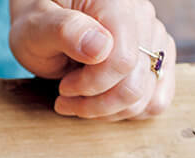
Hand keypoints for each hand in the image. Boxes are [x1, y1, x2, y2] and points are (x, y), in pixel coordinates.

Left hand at [9, 0, 175, 119]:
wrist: (46, 22)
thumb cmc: (37, 22)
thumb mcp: (36, 25)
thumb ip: (66, 31)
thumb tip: (101, 47)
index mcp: (115, 3)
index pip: (122, 61)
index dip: (91, 85)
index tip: (63, 87)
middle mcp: (142, 16)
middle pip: (135, 84)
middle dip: (97, 104)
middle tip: (66, 97)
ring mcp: (153, 37)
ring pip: (146, 96)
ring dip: (109, 110)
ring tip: (79, 99)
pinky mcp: (156, 56)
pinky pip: (158, 97)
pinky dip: (130, 109)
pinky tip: (104, 101)